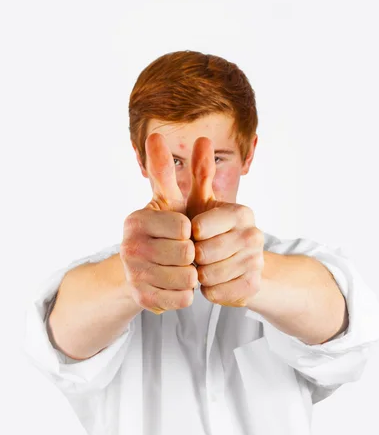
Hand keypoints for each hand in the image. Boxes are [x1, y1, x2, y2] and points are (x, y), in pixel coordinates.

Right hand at [120, 133, 197, 314]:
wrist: (141, 268)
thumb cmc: (163, 228)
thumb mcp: (167, 200)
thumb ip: (165, 170)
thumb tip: (156, 134)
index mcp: (136, 221)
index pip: (185, 228)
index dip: (192, 231)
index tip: (183, 231)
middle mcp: (129, 248)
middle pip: (187, 255)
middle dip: (193, 254)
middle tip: (184, 252)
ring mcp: (133, 276)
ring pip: (187, 279)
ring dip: (191, 274)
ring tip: (181, 267)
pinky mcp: (141, 299)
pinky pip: (182, 298)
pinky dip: (185, 292)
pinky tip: (175, 283)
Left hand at [186, 137, 264, 307]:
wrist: (239, 265)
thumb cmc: (211, 229)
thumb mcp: (201, 202)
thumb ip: (199, 172)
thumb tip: (203, 138)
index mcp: (242, 212)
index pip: (200, 228)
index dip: (190, 234)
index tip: (194, 234)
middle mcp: (254, 235)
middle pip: (203, 254)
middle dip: (193, 256)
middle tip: (198, 252)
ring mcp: (256, 262)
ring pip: (209, 275)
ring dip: (200, 274)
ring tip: (206, 266)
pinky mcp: (253, 287)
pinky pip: (216, 293)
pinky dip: (209, 289)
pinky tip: (215, 280)